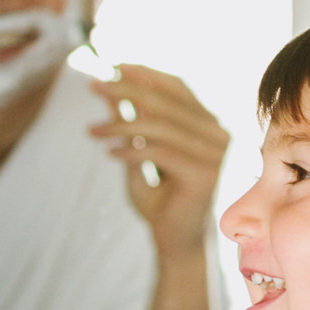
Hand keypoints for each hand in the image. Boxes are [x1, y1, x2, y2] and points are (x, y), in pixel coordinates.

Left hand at [88, 64, 229, 261]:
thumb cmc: (160, 200)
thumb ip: (130, 124)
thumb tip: (111, 88)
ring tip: (92, 131)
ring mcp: (215, 153)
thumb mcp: (139, 155)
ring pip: (162, 125)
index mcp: (207, 124)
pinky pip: (161, 152)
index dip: (145, 73)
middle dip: (127, 89)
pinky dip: (131, 149)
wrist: (176, 243)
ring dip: (121, 124)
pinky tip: (109, 153)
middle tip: (94, 86)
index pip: (177, 87)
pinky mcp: (204, 174)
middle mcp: (217, 133)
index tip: (112, 66)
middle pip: (168, 100)